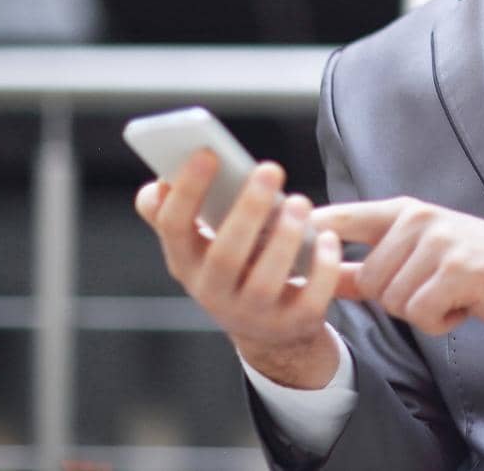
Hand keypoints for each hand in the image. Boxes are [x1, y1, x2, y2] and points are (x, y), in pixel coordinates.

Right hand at [135, 150, 342, 388]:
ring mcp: (254, 314)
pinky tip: (328, 239)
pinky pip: (311, 298)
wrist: (269, 330)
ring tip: (300, 202)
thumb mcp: (201, 247)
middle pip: (225, 254)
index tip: (208, 153)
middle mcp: (214, 293)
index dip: (187, 191)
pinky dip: (322, 267)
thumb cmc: (236, 268)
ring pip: (266, 280)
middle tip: (270, 168)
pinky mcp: (294, 324)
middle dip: (247, 210)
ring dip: (284, 236)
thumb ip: (178, 214)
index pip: (174, 228)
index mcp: (186, 263)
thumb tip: (155, 187)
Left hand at [312, 197, 483, 338]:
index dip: (310, 233)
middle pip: (367, 281)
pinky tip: (466, 304)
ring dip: (422, 312)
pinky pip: (421, 313)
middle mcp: (420, 220)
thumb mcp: (426, 256)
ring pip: (393, 301)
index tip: (278, 239)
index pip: (343, 219)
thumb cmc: (483, 269)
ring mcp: (439, 242)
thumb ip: (373, 263)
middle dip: (397, 300)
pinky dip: (442, 322)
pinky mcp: (456, 269)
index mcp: (409, 212)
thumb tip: (321, 276)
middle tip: (437, 289)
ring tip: (454, 294)